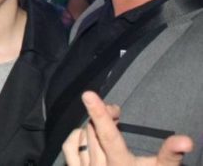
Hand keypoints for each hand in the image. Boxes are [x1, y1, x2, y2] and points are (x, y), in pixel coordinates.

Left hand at [62, 91, 193, 165]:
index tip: (88, 95)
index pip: (108, 135)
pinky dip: (76, 137)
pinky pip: (68, 148)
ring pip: (82, 137)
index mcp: (119, 164)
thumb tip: (185, 140)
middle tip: (115, 112)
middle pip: (94, 131)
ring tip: (104, 126)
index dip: (99, 114)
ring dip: (91, 127)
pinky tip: (85, 135)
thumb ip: (170, 155)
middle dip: (103, 116)